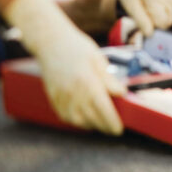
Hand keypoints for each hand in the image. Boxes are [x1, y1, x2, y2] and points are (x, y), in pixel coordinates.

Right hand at [4, 0, 124, 134]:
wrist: (50, 42)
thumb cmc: (77, 47)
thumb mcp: (98, 59)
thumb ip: (109, 79)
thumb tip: (121, 94)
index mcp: (87, 81)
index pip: (103, 109)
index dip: (112, 122)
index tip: (119, 129)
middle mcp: (73, 92)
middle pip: (91, 118)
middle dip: (104, 126)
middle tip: (113, 128)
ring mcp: (61, 96)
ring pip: (77, 121)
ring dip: (90, 125)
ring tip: (100, 122)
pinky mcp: (53, 98)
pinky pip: (65, 116)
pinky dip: (76, 121)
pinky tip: (85, 117)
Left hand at [107, 0, 171, 35]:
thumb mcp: (129, 3)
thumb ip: (140, 19)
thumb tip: (150, 34)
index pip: (163, 23)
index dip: (153, 25)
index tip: (143, 18)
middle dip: (160, 21)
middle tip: (147, 13)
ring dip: (168, 14)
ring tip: (154, 7)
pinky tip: (162, 2)